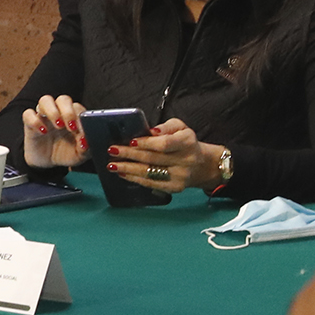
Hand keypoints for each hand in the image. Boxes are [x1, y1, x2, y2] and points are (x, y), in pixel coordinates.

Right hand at [19, 94, 88, 167]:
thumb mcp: (79, 155)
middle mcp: (59, 113)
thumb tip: (85, 141)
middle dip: (68, 111)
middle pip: (63, 100)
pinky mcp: (29, 123)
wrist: (47, 163)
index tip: (82, 131)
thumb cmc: (64, 154)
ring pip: (45, 100)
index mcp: (73, 117)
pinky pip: (28, 114)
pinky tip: (42, 131)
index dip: (81, 117)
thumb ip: (85, 148)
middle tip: (71, 127)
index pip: (78, 108)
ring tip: (58, 125)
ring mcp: (44, 116)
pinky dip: (35, 121)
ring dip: (52, 111)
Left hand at [107, 118, 224, 192]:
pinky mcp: (175, 188)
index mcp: (187, 142)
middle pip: (153, 158)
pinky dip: (135, 178)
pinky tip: (123, 173)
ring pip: (149, 172)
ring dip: (128, 169)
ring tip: (112, 164)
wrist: (202, 164)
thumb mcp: (180, 127)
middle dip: (129, 154)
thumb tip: (151, 131)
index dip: (146, 143)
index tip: (131, 141)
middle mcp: (186, 160)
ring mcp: (181, 176)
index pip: (164, 144)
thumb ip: (166, 126)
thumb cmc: (184, 142)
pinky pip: (151, 183)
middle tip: (112, 150)